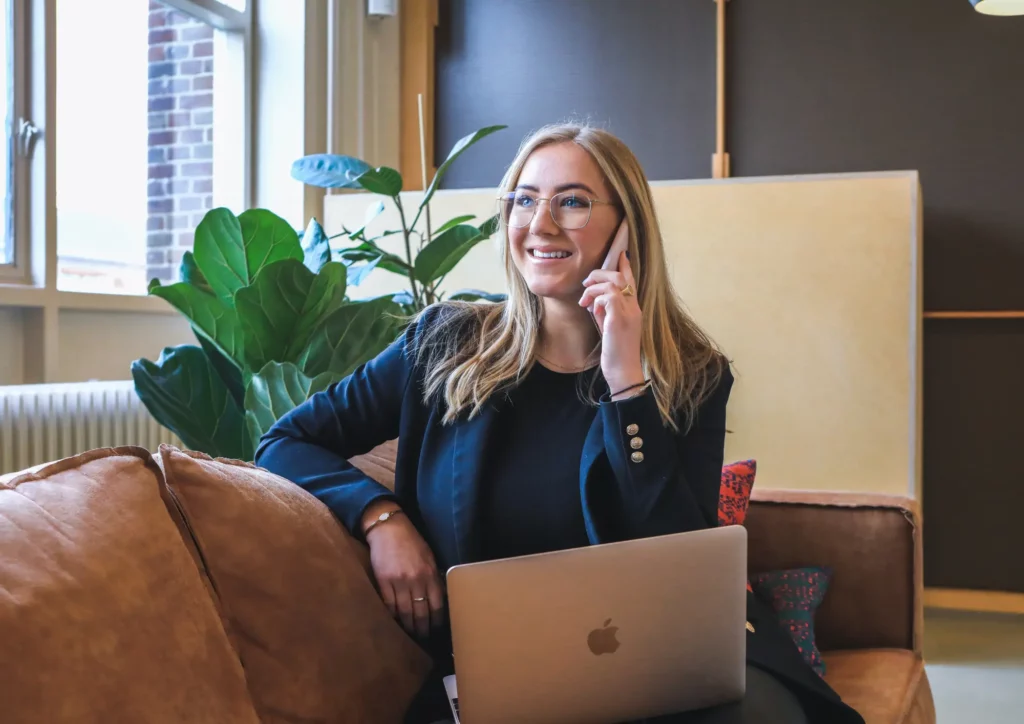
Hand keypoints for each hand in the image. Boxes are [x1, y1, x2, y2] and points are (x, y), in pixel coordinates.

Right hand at [362, 503, 444, 638]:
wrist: (389, 528)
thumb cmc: (411, 541)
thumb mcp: (429, 556)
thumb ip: (433, 576)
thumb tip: (437, 597)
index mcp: (430, 574)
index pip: (437, 605)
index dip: (437, 620)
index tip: (437, 629)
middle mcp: (416, 580)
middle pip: (421, 612)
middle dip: (423, 628)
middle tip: (423, 639)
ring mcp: (399, 582)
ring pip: (405, 612)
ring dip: (408, 626)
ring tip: (410, 635)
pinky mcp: (384, 581)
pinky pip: (389, 604)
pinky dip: (392, 616)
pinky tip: (395, 622)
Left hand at [578, 251, 644, 393]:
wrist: (623, 372)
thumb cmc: (616, 353)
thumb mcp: (610, 328)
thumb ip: (606, 312)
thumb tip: (595, 302)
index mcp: (633, 309)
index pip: (631, 281)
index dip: (625, 266)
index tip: (620, 254)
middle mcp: (634, 308)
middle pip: (620, 277)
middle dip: (600, 274)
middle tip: (586, 284)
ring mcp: (628, 313)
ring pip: (613, 284)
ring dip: (594, 288)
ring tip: (584, 300)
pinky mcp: (619, 320)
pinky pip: (608, 297)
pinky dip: (597, 299)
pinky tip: (592, 310)